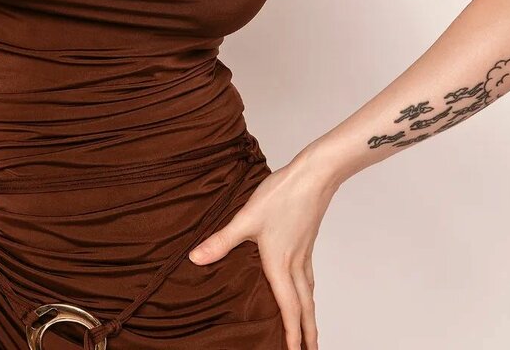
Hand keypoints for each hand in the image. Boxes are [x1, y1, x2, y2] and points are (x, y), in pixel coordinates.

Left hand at [187, 148, 340, 349]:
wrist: (313, 176)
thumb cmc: (282, 195)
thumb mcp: (246, 218)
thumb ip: (222, 240)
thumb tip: (196, 259)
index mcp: (280, 264)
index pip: (287, 308)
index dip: (290, 333)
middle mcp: (295, 264)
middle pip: (304, 308)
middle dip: (307, 333)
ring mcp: (304, 254)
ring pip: (309, 293)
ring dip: (309, 315)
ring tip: (309, 329)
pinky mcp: (306, 243)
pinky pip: (309, 277)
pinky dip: (308, 292)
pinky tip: (304, 286)